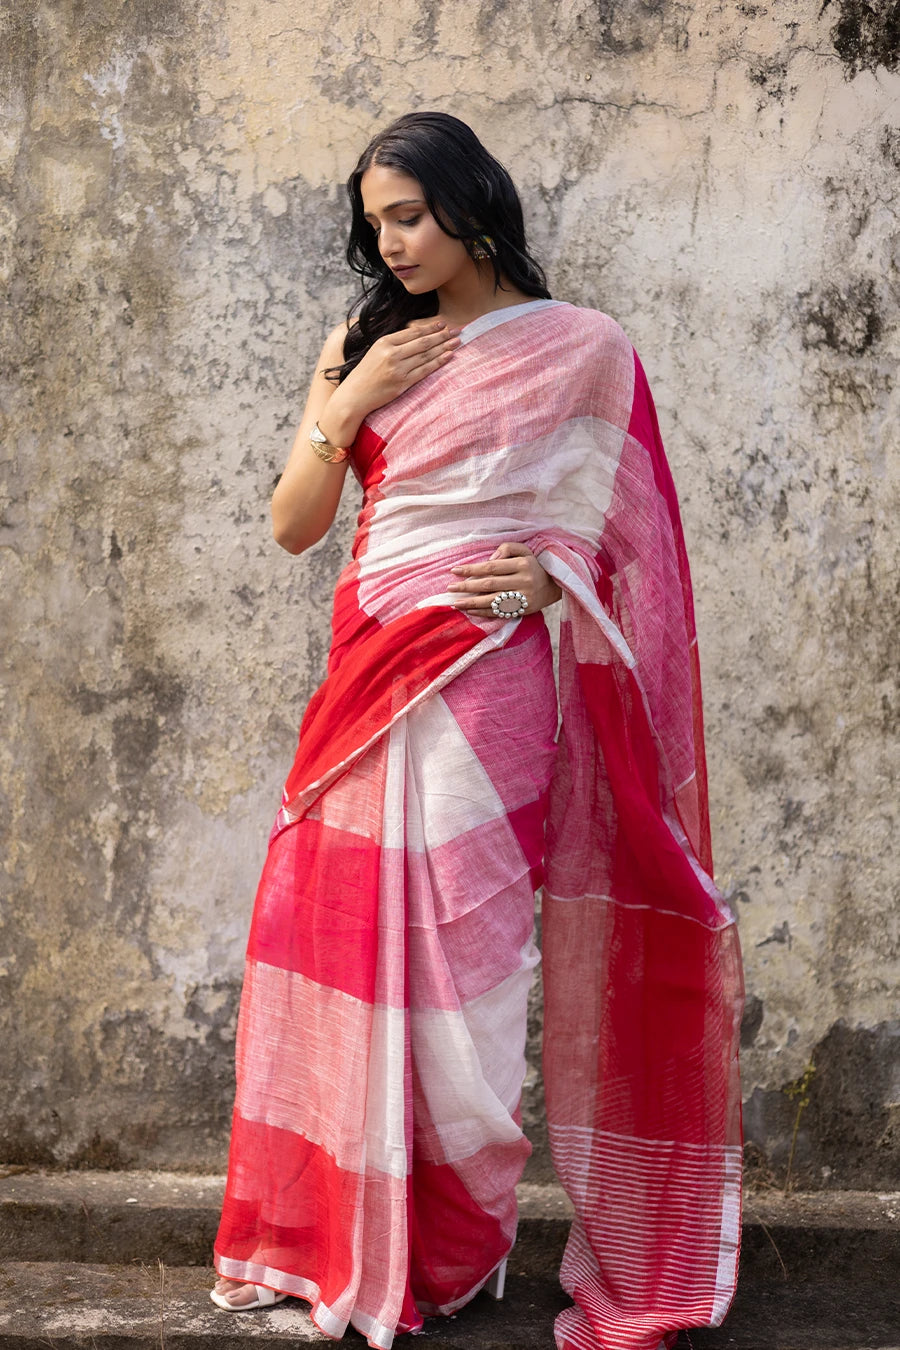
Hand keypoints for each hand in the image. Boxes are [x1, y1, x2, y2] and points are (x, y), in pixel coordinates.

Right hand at [339, 319, 460, 416]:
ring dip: (443, 347)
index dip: (430, 327)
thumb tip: (415, 335)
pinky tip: (448, 356)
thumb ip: (393, 344)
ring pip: (426, 355)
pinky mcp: (402, 383)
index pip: (412, 332)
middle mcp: (392, 354)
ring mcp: (398, 369)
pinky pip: (424, 371)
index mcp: (384, 342)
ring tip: (457, 342)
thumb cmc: (365, 373)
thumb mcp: (375, 351)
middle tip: (457, 330)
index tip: (443, 324)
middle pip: (422, 342)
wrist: (355, 395)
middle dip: (441, 335)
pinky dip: (438, 363)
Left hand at [447, 542, 562, 617]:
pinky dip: (483, 612)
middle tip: (450, 587)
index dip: (472, 569)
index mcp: (522, 564)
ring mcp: (523, 598)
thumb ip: (506, 548)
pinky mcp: (522, 611)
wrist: (553, 586)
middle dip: (467, 586)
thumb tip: (489, 560)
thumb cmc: (533, 566)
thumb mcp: (524, 551)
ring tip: (455, 602)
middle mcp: (523, 581)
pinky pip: (499, 612)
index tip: (455, 570)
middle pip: (489, 584)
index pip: (491, 567)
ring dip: (471, 603)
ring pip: (492, 601)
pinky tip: (470, 610)